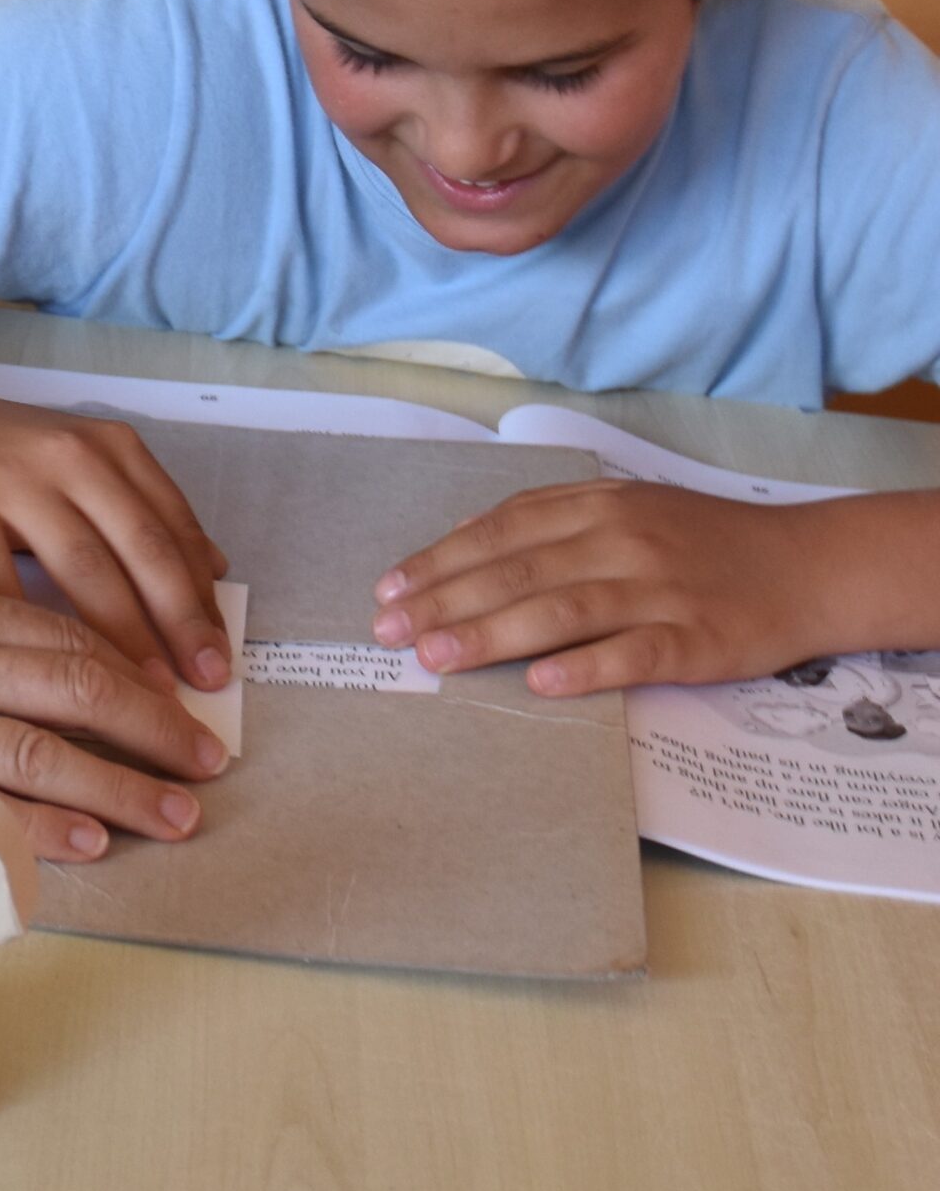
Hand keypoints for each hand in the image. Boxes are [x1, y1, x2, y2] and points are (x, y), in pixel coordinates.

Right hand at [0, 381, 231, 691]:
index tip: (222, 657)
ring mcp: (13, 479)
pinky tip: (47, 678)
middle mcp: (72, 456)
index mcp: (110, 449)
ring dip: (122, 636)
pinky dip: (29, 632)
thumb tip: (214, 569)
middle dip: (180, 621)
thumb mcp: (77, 465)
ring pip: (84, 567)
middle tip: (206, 682)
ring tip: (148, 692)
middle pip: (142, 547)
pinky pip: (0, 580)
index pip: (173, 528)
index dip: (202, 597)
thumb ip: (140, 511)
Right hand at [0, 547, 229, 862]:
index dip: (135, 674)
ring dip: (119, 786)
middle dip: (152, 730)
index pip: (65, 635)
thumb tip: (15, 657)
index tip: (181, 705)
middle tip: (208, 765)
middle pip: (75, 688)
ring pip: (39, 747)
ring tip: (174, 816)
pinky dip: (37, 826)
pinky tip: (86, 844)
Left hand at [368, 479, 840, 693]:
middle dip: (444, 602)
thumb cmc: (701, 540)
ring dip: (491, 634)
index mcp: (596, 506)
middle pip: (517, 572)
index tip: (387, 591)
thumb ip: (550, 521)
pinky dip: (582, 668)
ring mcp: (657, 590)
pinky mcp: (694, 640)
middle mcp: (620, 541)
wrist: (803, 565)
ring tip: (437, 659)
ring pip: (560, 611)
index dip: (439, 562)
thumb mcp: (624, 507)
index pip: (499, 533)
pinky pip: (630, 655)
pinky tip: (539, 684)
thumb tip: (466, 541)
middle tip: (390, 633)